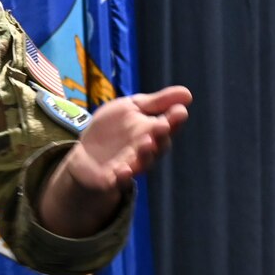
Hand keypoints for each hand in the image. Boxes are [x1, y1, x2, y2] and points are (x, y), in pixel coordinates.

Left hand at [67, 85, 192, 191]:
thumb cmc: (114, 128)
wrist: (86, 153)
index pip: (169, 126)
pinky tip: (122, 170)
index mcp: (153, 131)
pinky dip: (123, 177)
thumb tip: (188, 94)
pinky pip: (121, 180)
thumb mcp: (132, 107)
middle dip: (161, 135)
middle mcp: (147, 151)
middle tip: (163, 125)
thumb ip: (157, 102)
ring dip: (146, 154)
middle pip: (159, 146)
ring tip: (146, 143)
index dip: (175, 120)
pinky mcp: (115, 179)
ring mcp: (132, 165)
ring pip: (144, 163)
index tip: (179, 111)